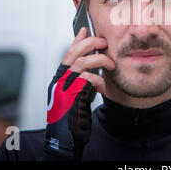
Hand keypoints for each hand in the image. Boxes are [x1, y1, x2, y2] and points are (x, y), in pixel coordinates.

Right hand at [43, 28, 114, 159]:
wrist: (64, 139)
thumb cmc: (71, 119)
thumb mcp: (76, 96)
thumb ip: (80, 82)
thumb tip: (91, 71)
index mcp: (59, 80)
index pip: (68, 54)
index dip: (77, 40)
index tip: (86, 30)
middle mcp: (59, 82)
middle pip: (73, 53)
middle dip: (90, 44)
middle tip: (103, 43)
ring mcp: (64, 88)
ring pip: (81, 62)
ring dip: (99, 59)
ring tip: (110, 64)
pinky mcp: (71, 95)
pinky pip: (87, 78)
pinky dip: (98, 78)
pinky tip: (102, 83)